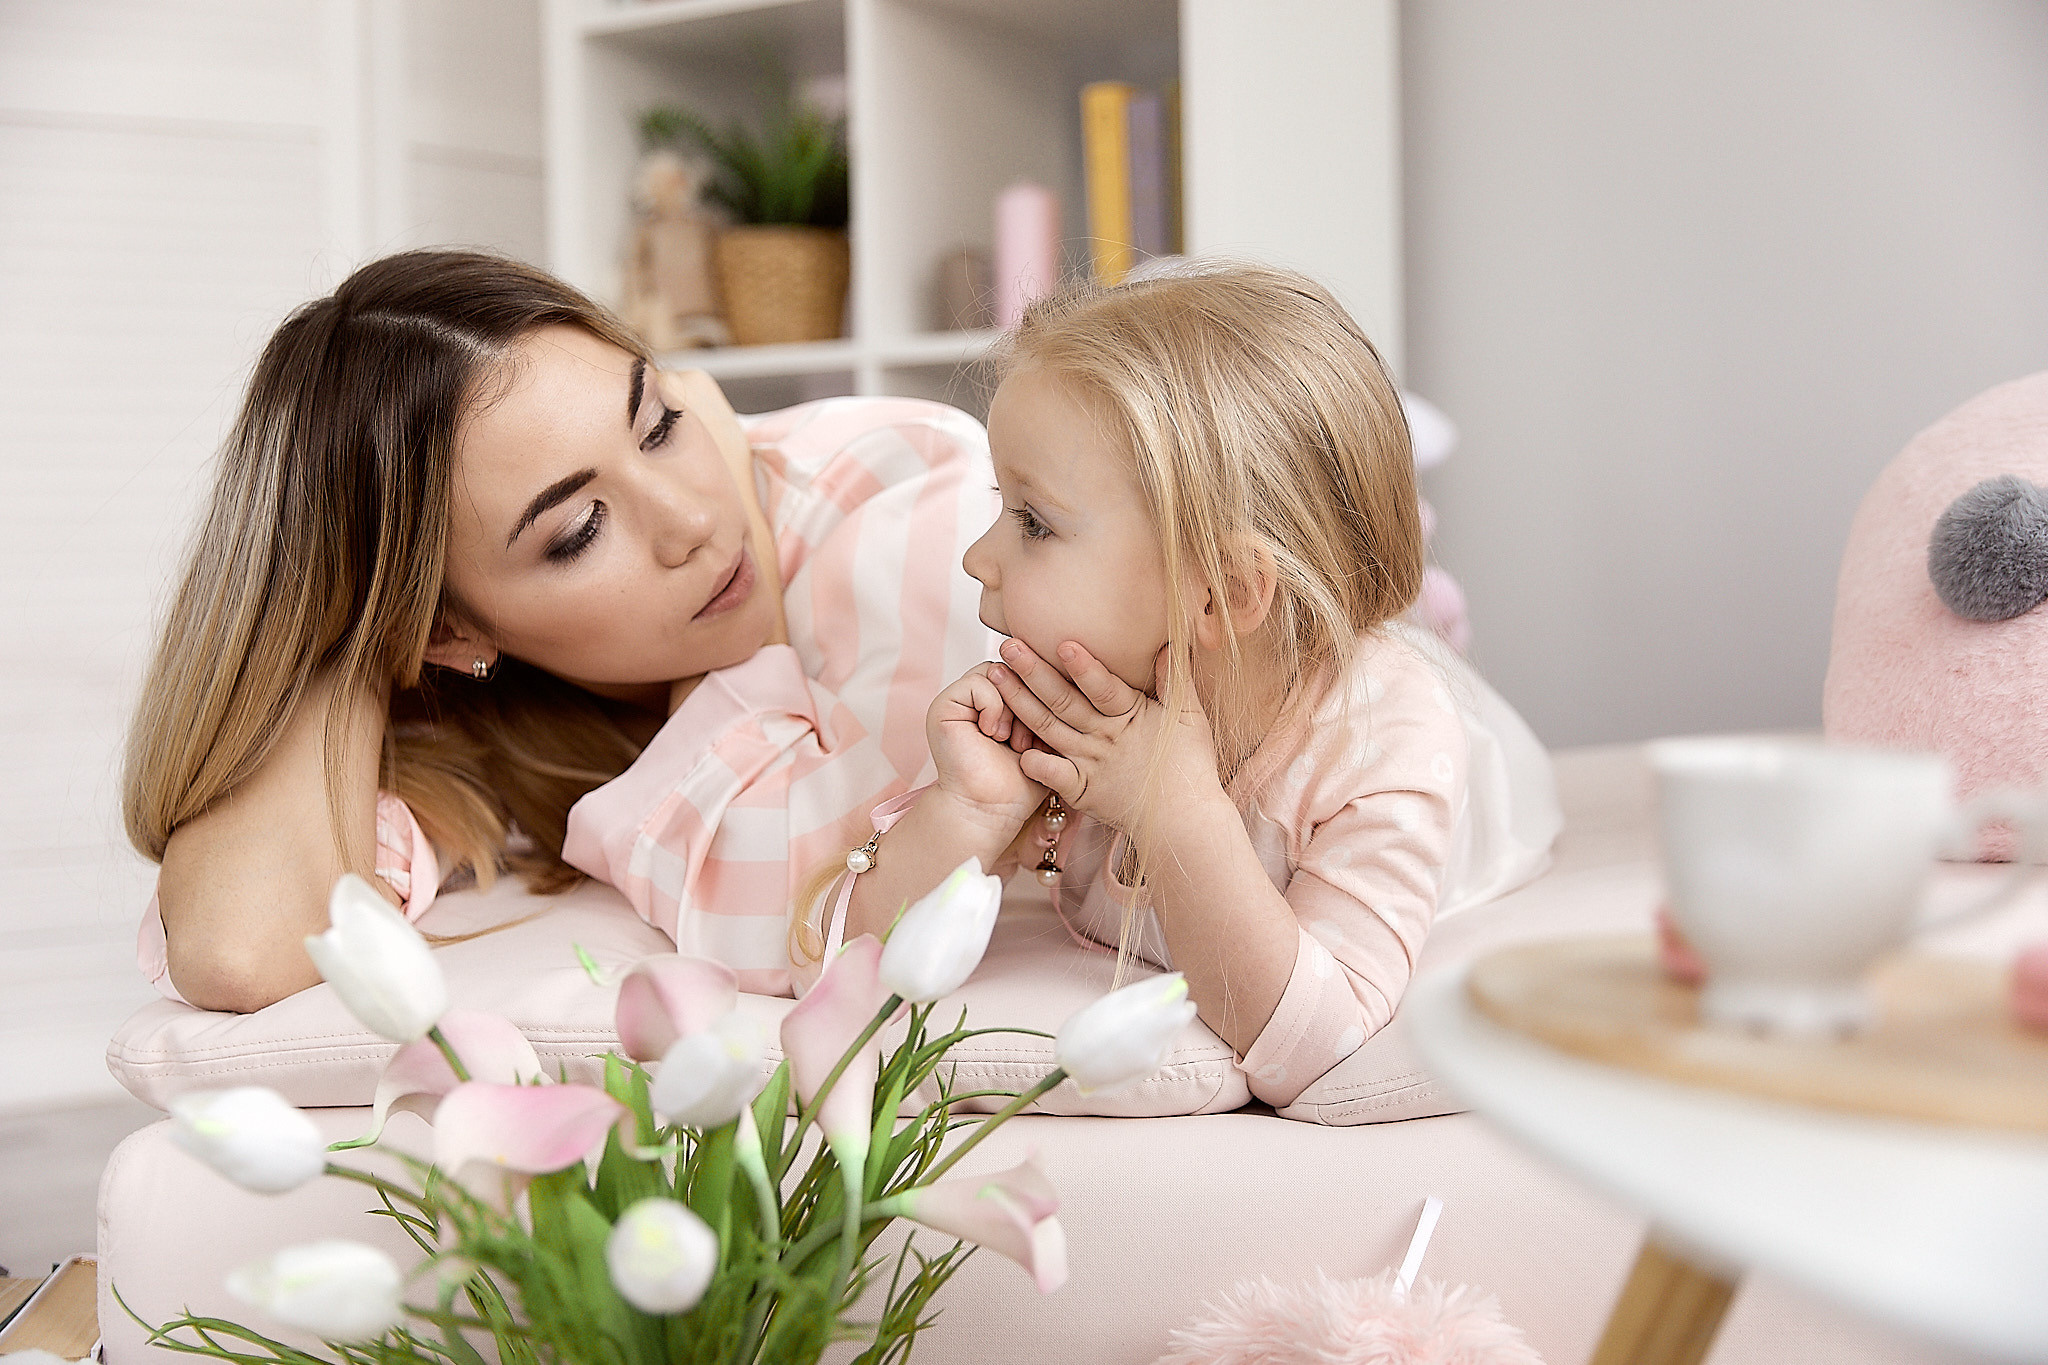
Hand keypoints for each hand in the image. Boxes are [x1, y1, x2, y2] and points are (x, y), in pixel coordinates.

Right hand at [927, 663, 1049, 832]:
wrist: (991, 811)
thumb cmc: (1021, 784)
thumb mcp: (1046, 738)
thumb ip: (1052, 708)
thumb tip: (1073, 676)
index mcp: (999, 704)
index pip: (1027, 674)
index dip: (1042, 697)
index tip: (1041, 738)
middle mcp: (977, 698)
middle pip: (1014, 670)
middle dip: (1029, 702)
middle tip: (1025, 740)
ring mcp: (959, 700)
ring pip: (998, 672)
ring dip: (1011, 705)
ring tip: (1009, 739)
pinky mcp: (944, 705)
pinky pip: (979, 681)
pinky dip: (993, 707)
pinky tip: (991, 734)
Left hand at [989, 639, 1224, 835]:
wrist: (1185, 824)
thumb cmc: (1190, 768)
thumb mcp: (1190, 719)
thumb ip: (1176, 681)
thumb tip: (1164, 645)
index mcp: (1132, 717)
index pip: (1104, 688)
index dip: (1084, 668)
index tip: (1061, 644)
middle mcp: (1105, 739)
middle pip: (1064, 703)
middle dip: (1034, 672)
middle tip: (1008, 647)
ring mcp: (1090, 765)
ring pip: (1049, 729)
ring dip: (1020, 703)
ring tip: (995, 677)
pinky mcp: (1082, 791)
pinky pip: (1053, 776)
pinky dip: (1034, 763)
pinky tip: (1010, 745)